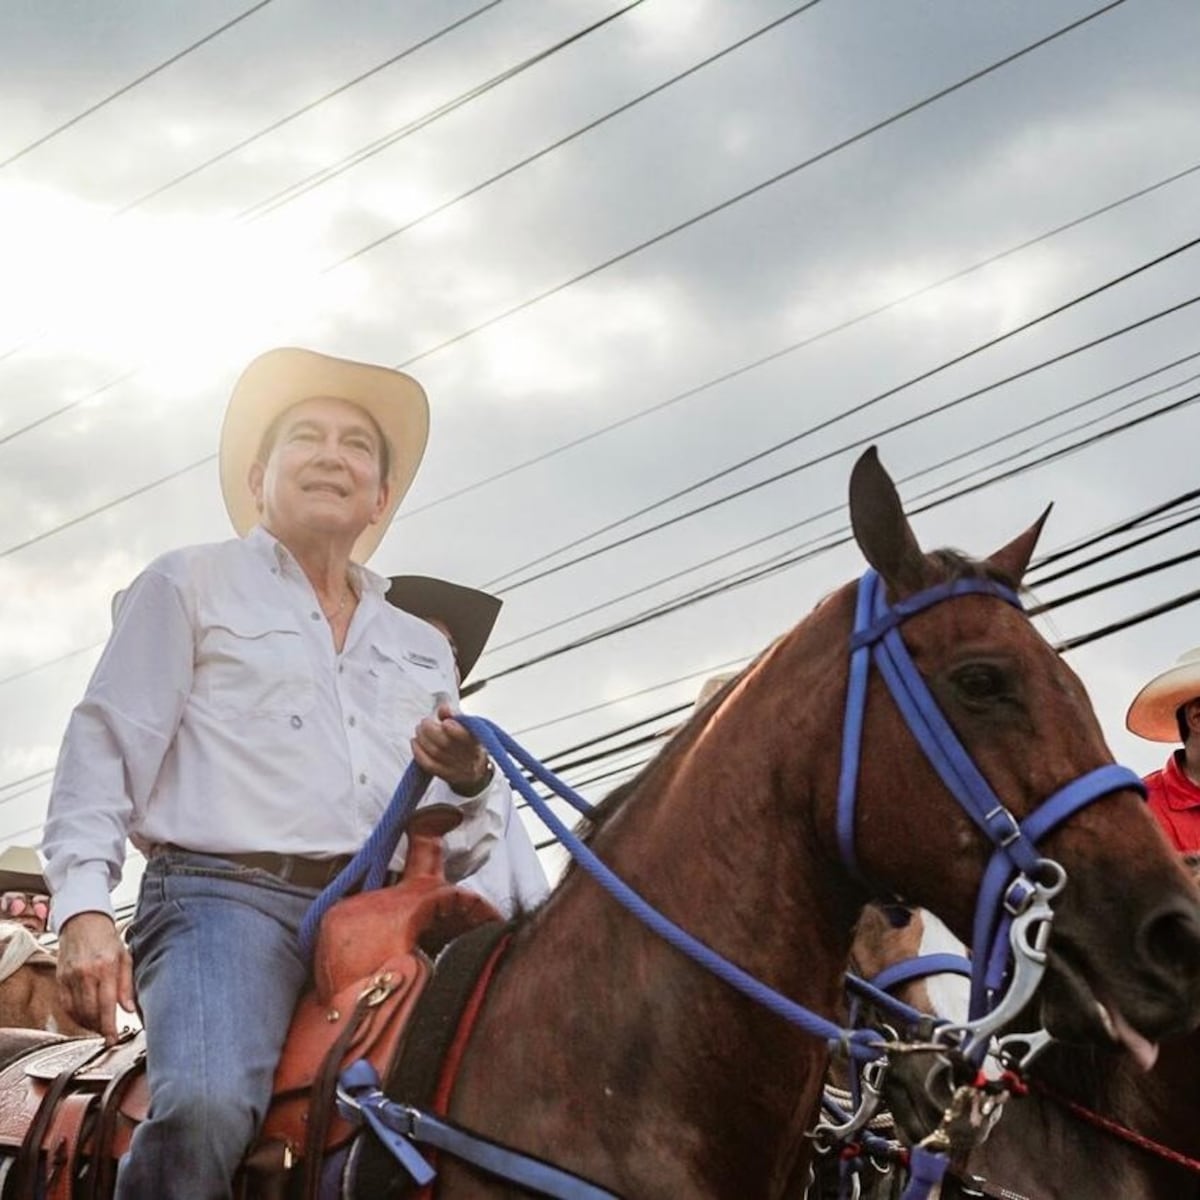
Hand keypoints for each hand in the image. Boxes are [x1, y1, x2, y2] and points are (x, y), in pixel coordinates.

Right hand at [57, 911, 135, 1044]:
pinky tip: (84, 1017)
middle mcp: (86, 974)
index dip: (109, 1026)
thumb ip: (127, 984)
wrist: (83, 921)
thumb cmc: (107, 939)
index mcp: (105, 968)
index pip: (107, 1005)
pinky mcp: (60, 979)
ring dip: (87, 1024)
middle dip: (99, 1027)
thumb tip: (129, 1009)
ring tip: (98, 1026)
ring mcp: (70, 977)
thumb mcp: (125, 957)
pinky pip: (65, 1005)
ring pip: (76, 1011)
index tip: (112, 1039)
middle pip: (90, 1012)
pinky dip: (74, 1016)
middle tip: (107, 1033)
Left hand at [412, 702, 490, 795]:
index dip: (455, 730)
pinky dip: (418, 752)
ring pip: (435, 753)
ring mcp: (456, 767)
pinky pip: (429, 765)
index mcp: (475, 741)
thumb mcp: (468, 727)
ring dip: (422, 739)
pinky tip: (415, 742)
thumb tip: (443, 707)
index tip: (446, 722)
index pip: (466, 737)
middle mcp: (467, 756)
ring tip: (419, 730)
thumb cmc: (468, 742)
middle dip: (430, 730)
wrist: (475, 768)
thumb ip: (455, 715)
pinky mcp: (445, 775)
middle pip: (446, 744)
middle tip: (424, 722)